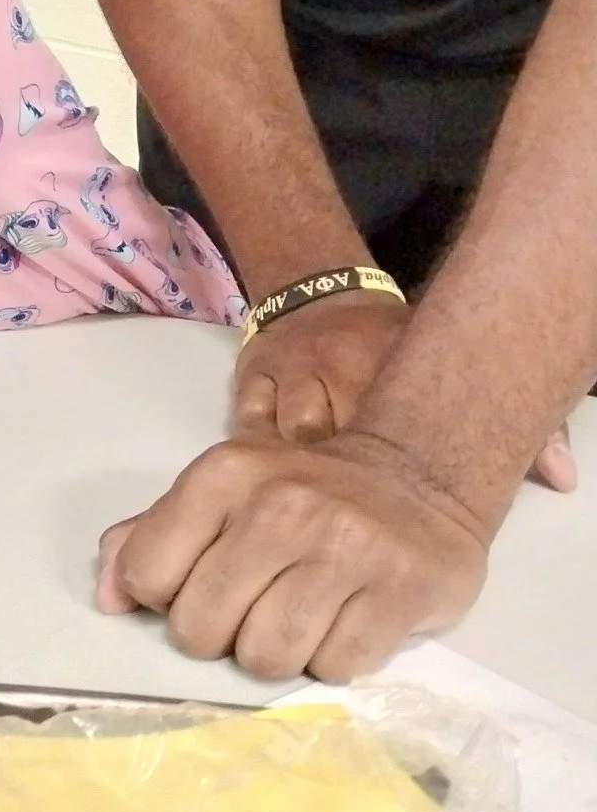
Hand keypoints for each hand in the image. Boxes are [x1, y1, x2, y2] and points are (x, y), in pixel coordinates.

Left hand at [94, 431, 488, 681]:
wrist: (415, 475)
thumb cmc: (301, 492)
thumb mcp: (219, 491)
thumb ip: (151, 536)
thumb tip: (108, 600)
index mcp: (221, 476)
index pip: (148, 575)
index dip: (165, 598)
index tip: (197, 586)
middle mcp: (280, 506)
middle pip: (201, 629)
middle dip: (218, 637)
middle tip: (250, 611)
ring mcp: (344, 546)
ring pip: (266, 658)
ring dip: (276, 654)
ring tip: (297, 618)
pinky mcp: (401, 589)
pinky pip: (334, 668)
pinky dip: (332, 661)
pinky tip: (344, 622)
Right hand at [234, 295, 577, 488]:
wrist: (316, 288)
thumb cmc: (388, 341)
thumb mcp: (446, 368)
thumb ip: (511, 425)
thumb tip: (564, 479)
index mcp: (395, 366)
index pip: (399, 435)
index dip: (399, 485)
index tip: (406, 514)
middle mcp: (339, 365)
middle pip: (339, 444)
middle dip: (345, 492)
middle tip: (358, 523)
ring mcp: (291, 370)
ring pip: (289, 439)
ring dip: (301, 480)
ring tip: (318, 511)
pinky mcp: (251, 374)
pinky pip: (247, 425)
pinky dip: (261, 458)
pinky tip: (277, 483)